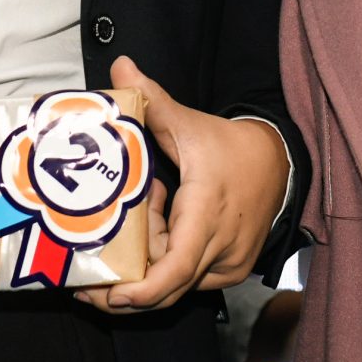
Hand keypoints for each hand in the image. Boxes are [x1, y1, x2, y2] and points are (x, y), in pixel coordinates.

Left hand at [75, 56, 288, 313]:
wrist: (278, 163)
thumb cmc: (229, 147)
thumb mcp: (189, 123)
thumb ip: (152, 98)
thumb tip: (120, 66)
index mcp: (206, 215)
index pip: (175, 269)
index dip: (141, 290)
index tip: (109, 295)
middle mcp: (220, 248)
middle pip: (165, 286)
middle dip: (124, 282)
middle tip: (84, 280)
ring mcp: (228, 266)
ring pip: (174, 282)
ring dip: (147, 261)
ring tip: (137, 222)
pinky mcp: (230, 271)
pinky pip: (188, 277)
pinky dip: (166, 258)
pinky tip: (159, 224)